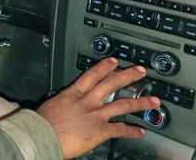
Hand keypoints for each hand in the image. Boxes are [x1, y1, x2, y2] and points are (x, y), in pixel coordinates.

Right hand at [37, 57, 159, 158]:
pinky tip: (141, 131)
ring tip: (153, 101)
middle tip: (140, 71)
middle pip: (111, 83)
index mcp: (73, 93)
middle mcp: (87, 101)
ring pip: (123, 105)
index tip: (114, 61)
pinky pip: (120, 130)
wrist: (42, 135)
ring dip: (141, 102)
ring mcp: (96, 115)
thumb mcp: (52, 105)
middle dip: (128, 76)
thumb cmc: (42, 123)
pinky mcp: (100, 131)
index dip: (105, 66)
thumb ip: (63, 103)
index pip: (92, 75)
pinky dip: (132, 131)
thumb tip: (65, 105)